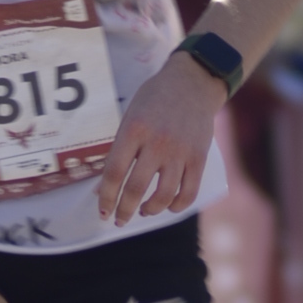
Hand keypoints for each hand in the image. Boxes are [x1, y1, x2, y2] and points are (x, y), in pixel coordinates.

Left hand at [97, 51, 221, 225]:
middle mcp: (156, 142)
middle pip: (136, 188)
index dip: (107, 197)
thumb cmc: (155, 100)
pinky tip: (168, 206)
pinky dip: (177, 205)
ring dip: (150, 210)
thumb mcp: (130, 117)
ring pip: (164, 195)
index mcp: (134, 130)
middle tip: (120, 219)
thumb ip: (119, 151)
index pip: (114, 172)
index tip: (103, 211)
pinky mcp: (199, 158)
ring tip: (143, 211)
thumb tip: (103, 188)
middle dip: (124, 210)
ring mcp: (180, 151)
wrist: (193, 83)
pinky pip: (189, 192)